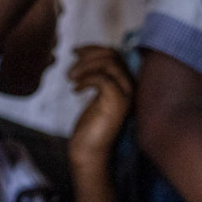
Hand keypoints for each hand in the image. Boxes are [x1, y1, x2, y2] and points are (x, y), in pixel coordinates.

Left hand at [68, 46, 133, 168]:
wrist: (90, 153)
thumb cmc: (90, 127)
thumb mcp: (95, 96)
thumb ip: (98, 77)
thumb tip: (86, 56)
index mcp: (126, 83)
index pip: (115, 54)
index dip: (94, 48)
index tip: (76, 51)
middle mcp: (131, 87)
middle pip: (113, 55)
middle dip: (88, 56)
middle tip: (70, 70)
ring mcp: (126, 95)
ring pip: (109, 64)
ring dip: (85, 66)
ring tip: (70, 78)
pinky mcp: (117, 103)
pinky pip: (103, 79)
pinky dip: (86, 79)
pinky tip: (75, 90)